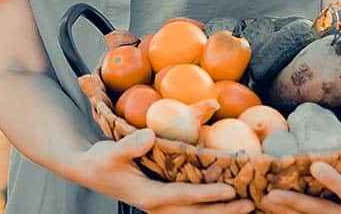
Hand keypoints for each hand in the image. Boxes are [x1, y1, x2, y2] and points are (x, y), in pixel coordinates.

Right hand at [72, 128, 254, 212]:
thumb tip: (151, 135)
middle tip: (251, 204)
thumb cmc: (100, 161)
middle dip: (223, 211)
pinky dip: (208, 206)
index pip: (184, 197)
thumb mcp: (110, 152)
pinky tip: (225, 201)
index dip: (208, 195)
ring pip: (195, 213)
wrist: (89, 170)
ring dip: (220, 211)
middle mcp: (158, 205)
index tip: (230, 191)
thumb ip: (130, 146)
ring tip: (247, 206)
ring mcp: (161, 205)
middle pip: (196, 213)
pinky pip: (190, 207)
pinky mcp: (163, 199)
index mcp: (149, 197)